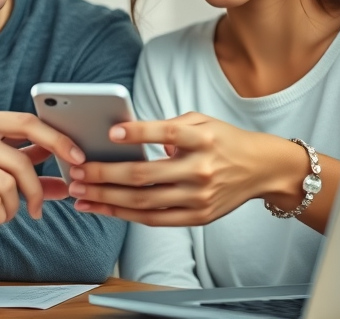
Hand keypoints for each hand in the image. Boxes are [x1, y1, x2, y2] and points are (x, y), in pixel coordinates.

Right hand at [0, 107, 85, 229]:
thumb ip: (25, 166)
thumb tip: (65, 182)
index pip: (28, 122)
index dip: (57, 140)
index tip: (78, 158)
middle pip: (21, 162)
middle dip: (35, 191)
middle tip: (37, 210)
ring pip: (7, 185)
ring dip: (12, 208)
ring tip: (3, 213)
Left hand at [67, 112, 298, 225]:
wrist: (262, 169)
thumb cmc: (225, 141)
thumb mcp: (203, 121)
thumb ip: (171, 125)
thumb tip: (130, 135)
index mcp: (204, 140)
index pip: (168, 133)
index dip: (140, 132)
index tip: (112, 132)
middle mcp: (201, 170)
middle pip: (145, 174)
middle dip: (105, 175)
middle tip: (77, 173)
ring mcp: (199, 197)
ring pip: (144, 201)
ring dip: (107, 200)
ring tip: (80, 195)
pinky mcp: (198, 216)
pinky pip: (155, 219)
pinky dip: (126, 215)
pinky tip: (105, 209)